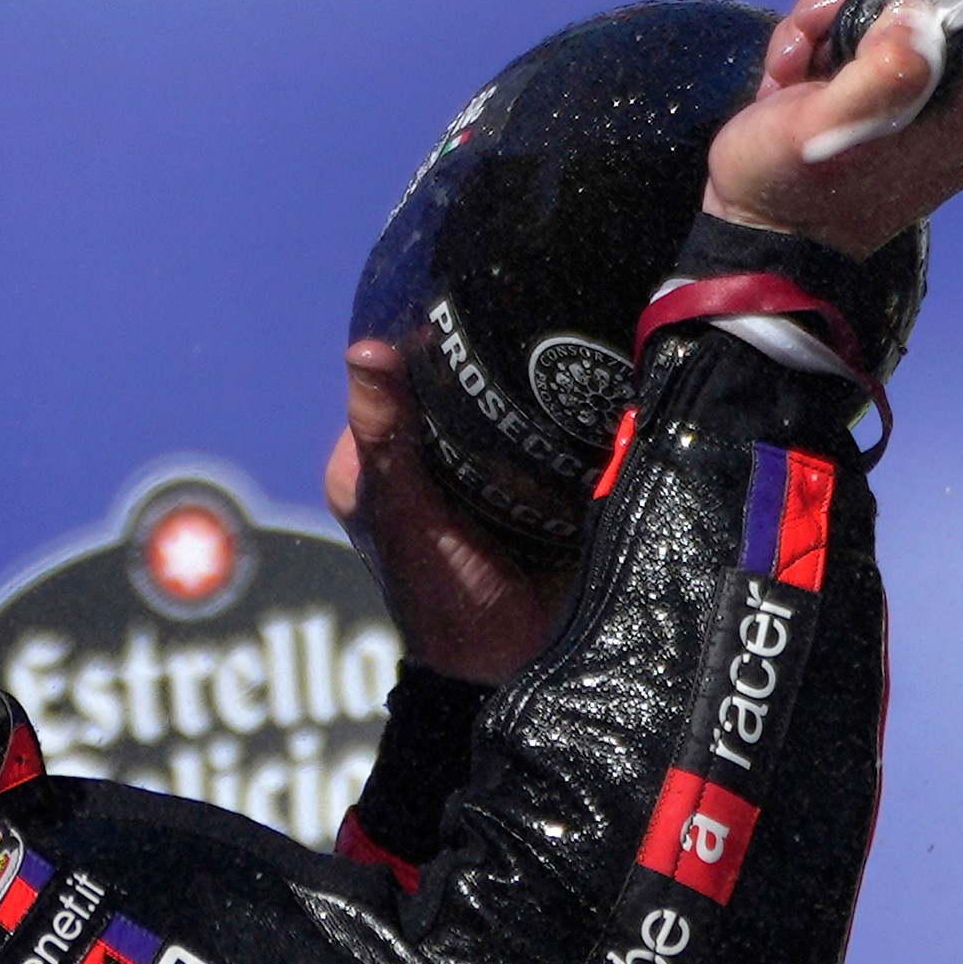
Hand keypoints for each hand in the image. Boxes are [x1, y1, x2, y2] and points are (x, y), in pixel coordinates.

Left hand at [323, 340, 572, 683]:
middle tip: (536, 314)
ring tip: (573, 339)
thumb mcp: (403, 511)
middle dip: (492, 355)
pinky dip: (571, 410)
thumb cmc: (443, 598)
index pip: (399, 372)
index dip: (428, 337)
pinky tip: (594, 378)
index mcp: (379, 458)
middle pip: (461, 383)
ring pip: (510, 401)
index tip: (471, 298)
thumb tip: (368, 349)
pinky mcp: (544, 480)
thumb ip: (386, 437)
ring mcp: (491, 467)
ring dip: (539, 380)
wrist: (522, 665)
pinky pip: (555, 430)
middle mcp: (432, 455)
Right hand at [703, 0, 962, 257]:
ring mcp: (955, 97)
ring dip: (821, 34)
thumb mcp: (825, 128)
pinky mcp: (918, 96)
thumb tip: (914, 13)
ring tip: (790, 82)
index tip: (819, 42)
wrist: (767, 236)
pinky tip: (797, 87)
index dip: (865, 2)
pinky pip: (874, 32)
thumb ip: (879, 73)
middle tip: (796, 65)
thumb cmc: (795, 188)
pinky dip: (823, 48)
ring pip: (884, 9)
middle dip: (839, 18)